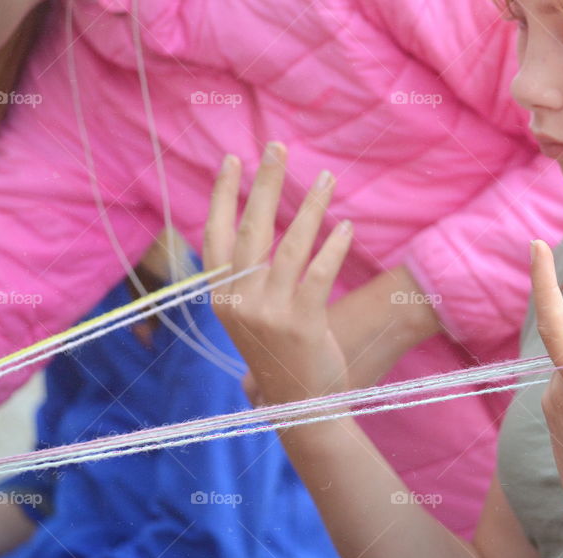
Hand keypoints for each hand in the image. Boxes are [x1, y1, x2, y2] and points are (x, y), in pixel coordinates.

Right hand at [203, 143, 353, 405]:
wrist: (299, 405)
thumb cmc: (277, 356)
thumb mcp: (248, 319)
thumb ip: (246, 281)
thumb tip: (253, 231)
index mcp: (222, 297)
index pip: (216, 235)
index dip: (223, 196)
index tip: (233, 160)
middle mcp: (239, 302)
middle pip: (251, 229)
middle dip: (265, 184)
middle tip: (278, 147)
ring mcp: (270, 313)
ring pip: (290, 245)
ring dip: (310, 207)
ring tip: (326, 178)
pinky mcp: (303, 323)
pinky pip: (321, 273)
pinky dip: (334, 246)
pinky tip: (346, 226)